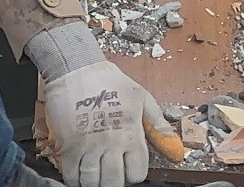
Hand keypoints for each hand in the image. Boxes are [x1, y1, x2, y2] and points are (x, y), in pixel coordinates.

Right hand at [44, 59, 172, 186]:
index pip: (137, 173)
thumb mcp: (142, 98)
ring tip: (97, 172)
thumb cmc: (110, 81)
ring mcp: (88, 146)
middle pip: (114, 183)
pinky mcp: (68, 146)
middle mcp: (111, 143)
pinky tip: (81, 170)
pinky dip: (76, 179)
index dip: (134, 173)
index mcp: (131, 133)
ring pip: (92, 182)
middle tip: (112, 172)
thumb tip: (176, 150)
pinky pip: (72, 175)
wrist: (78, 69)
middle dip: (115, 181)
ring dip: (95, 181)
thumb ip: (158, 126)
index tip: (129, 167)